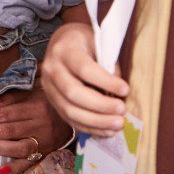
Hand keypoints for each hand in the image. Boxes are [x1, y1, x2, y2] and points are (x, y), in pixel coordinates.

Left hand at [0, 88, 72, 173]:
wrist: (80, 111)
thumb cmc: (51, 99)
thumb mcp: (35, 90)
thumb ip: (13, 96)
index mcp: (33, 106)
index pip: (1, 114)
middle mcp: (38, 124)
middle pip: (5, 129)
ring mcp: (43, 140)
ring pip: (16, 146)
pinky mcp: (47, 152)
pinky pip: (31, 162)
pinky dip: (16, 167)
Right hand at [41, 22, 127, 136]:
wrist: (62, 42)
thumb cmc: (85, 42)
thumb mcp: (98, 42)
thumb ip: (108, 64)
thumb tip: (119, 92)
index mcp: (64, 50)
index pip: (83, 69)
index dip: (105, 81)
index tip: (125, 90)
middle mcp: (51, 69)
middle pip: (73, 93)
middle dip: (100, 105)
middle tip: (122, 110)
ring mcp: (48, 87)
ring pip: (69, 110)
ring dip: (96, 121)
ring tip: (118, 124)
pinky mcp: (51, 101)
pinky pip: (68, 119)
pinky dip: (89, 127)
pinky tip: (107, 131)